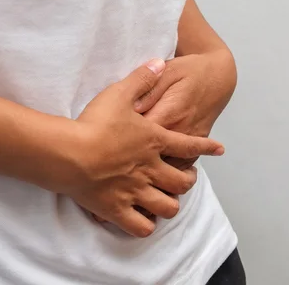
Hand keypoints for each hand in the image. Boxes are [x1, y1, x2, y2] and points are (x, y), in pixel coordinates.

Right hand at [63, 59, 223, 237]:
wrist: (70, 154)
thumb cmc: (94, 123)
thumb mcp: (118, 93)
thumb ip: (141, 78)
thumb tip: (158, 62)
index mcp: (154, 141)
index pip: (189, 145)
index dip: (206, 147)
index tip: (219, 149)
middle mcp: (151, 169)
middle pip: (182, 182)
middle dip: (188, 181)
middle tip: (185, 179)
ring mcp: (135, 192)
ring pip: (167, 206)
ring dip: (169, 204)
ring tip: (166, 200)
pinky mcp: (117, 210)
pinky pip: (141, 227)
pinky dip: (145, 225)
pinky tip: (142, 219)